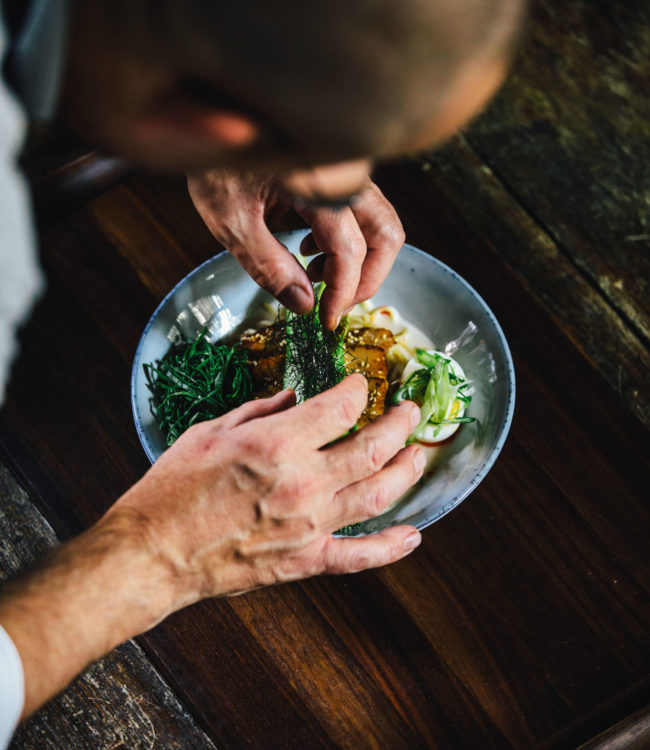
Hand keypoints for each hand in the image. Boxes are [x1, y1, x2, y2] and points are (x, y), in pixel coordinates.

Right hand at [112, 375, 423, 601]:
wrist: (153, 552)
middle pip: (374, 447)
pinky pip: (359, 556)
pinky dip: (390, 548)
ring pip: (379, 494)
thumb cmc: (173, 489)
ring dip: (407, 471)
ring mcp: (309, 525)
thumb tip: (293, 398)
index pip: (342, 408)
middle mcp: (304, 482)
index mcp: (278, 443)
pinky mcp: (305, 560)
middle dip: (400, 424)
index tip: (360, 386)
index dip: (358, 391)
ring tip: (419, 455)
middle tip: (410, 412)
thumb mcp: (212, 431)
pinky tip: (412, 536)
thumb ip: (261, 410)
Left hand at [187, 170, 404, 328]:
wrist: (212, 117)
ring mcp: (345, 172)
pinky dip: (346, 243)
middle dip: (367, 279)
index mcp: (318, 183)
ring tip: (314, 278)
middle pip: (386, 235)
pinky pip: (362, 214)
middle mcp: (343, 174)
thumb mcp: (230, 218)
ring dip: (357, 262)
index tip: (326, 321)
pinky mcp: (338, 175)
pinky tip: (307, 251)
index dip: (343, 293)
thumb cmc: (216, 159)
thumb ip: (268, 264)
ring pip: (379, 225)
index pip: (350, 251)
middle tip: (335, 305)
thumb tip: (304, 304)